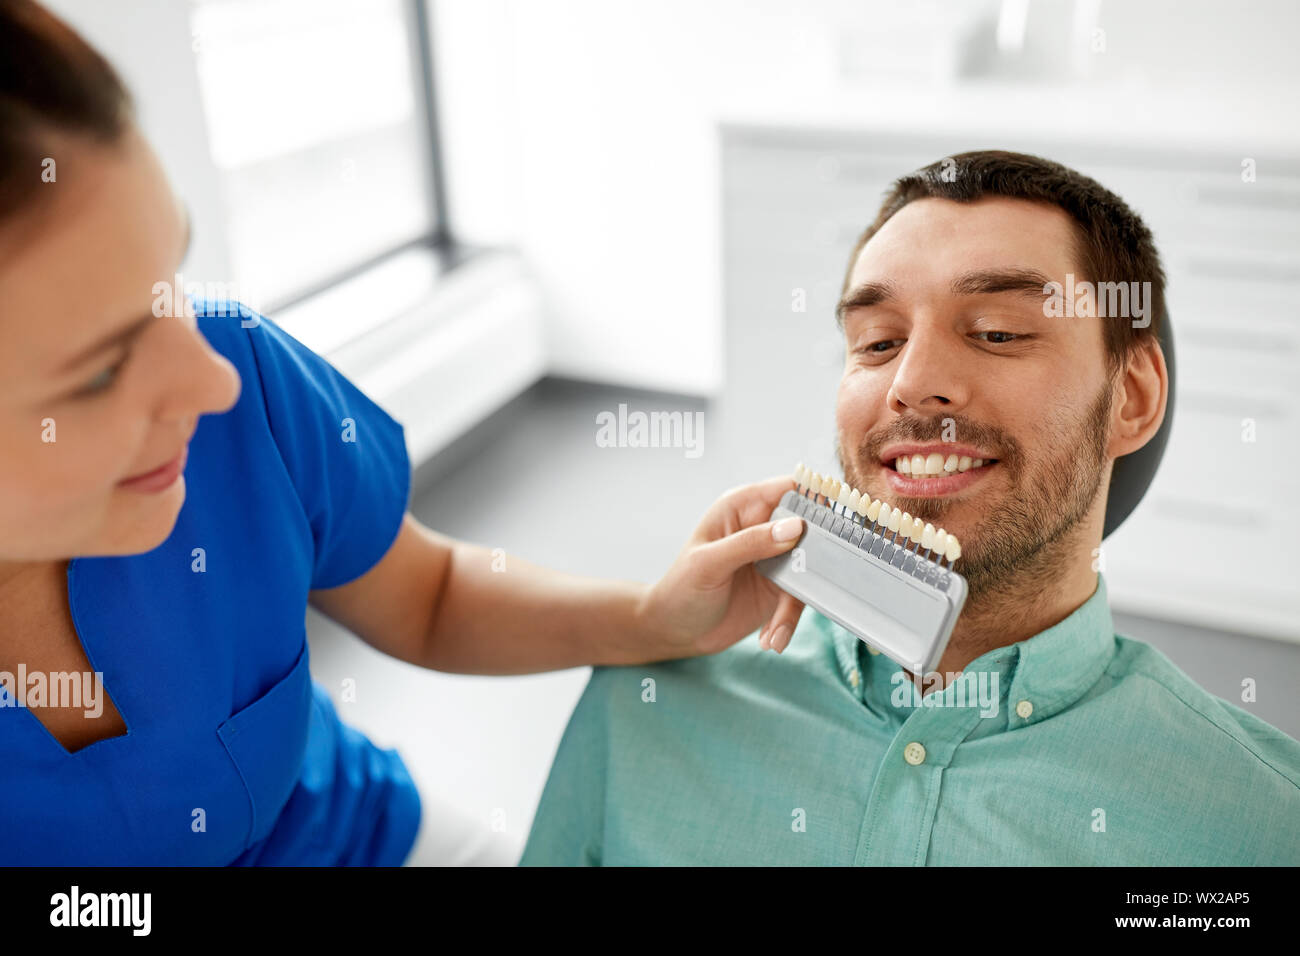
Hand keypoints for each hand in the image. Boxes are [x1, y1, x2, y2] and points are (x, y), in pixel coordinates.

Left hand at [636, 475, 807, 658]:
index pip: (789, 489)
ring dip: (795, 605)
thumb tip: (795, 527)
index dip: (813, 501)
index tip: (828, 526)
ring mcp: (774, 559)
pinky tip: (770, 640)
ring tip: (774, 634)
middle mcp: (763, 529)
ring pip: (810, 569)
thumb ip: (750, 542)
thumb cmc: (680, 589)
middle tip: (810, 586)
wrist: (674, 631)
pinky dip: (788, 621)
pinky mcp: (779, 589)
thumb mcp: (709, 563)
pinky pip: (799, 600)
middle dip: (817, 558)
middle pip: (810, 529)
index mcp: (743, 507)